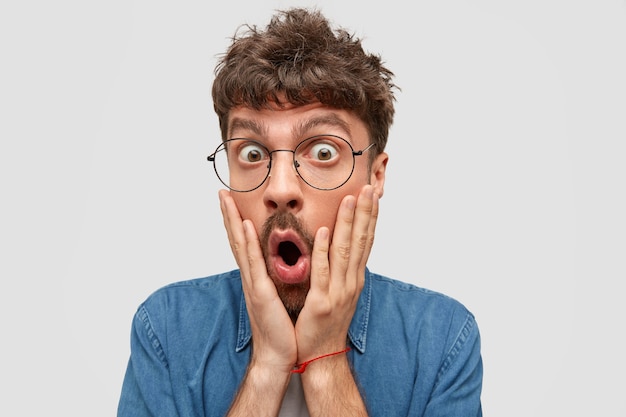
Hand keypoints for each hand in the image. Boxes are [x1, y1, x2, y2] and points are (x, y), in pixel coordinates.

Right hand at [219, 190, 296, 372]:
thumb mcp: (281, 297)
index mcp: (257, 278)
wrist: (279, 355)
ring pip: (239, 246)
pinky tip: (243, 226)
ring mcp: (252, 284)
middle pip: (236, 240)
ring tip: (225, 200)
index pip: (244, 245)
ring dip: (232, 221)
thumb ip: (278, 279)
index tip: (233, 202)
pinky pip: (253, 264)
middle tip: (221, 193)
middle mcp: (250, 278)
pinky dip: (246, 243)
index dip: (237, 222)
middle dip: (228, 216)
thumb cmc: (282, 329)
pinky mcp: (260, 293)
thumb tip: (284, 263)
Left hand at [295, 185, 378, 362]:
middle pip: (360, 241)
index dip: (370, 217)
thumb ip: (340, 270)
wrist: (321, 357)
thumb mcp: (339, 293)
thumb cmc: (327, 324)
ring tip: (350, 199)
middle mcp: (351, 282)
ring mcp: (338, 292)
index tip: (372, 195)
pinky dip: (324, 250)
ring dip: (348, 223)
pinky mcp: (321, 302)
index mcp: (355, 279)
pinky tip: (325, 231)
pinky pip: (322, 272)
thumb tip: (339, 247)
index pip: (366, 242)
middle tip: (368, 187)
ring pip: (344, 251)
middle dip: (365, 212)